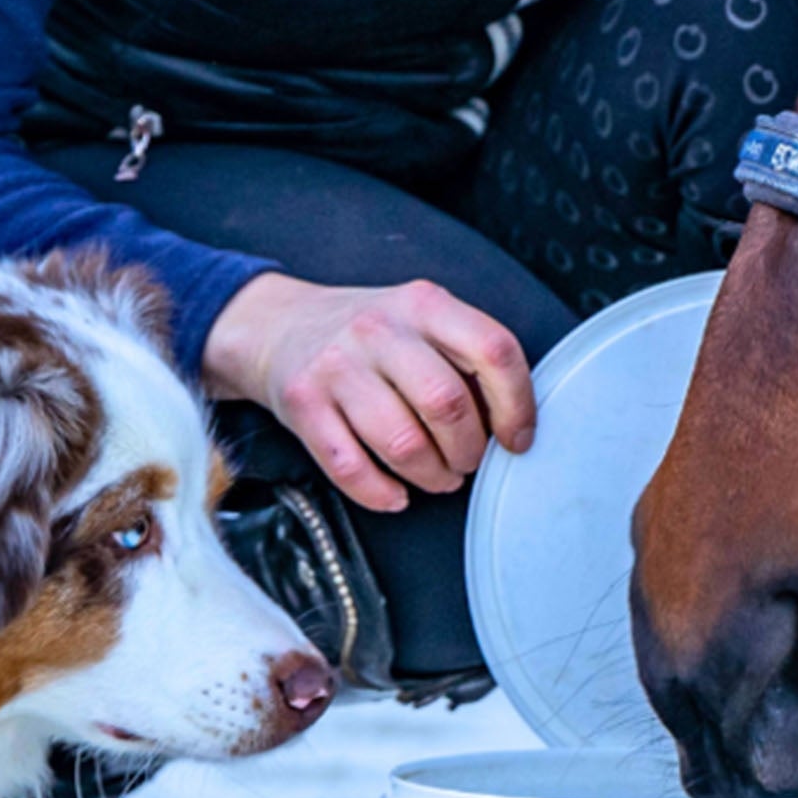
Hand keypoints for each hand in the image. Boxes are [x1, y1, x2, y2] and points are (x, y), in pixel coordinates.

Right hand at [201, 272, 536, 513]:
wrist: (279, 326)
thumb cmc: (370, 335)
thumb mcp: (422, 320)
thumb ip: (467, 356)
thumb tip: (513, 421)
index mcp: (424, 304)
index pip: (493, 350)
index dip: (517, 404)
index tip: (518, 438)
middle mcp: (379, 329)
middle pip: (447, 404)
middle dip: (469, 450)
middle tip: (468, 460)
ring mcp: (337, 366)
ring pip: (403, 443)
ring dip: (432, 476)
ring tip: (438, 476)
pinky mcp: (302, 404)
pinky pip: (351, 467)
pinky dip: (382, 493)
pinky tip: (396, 493)